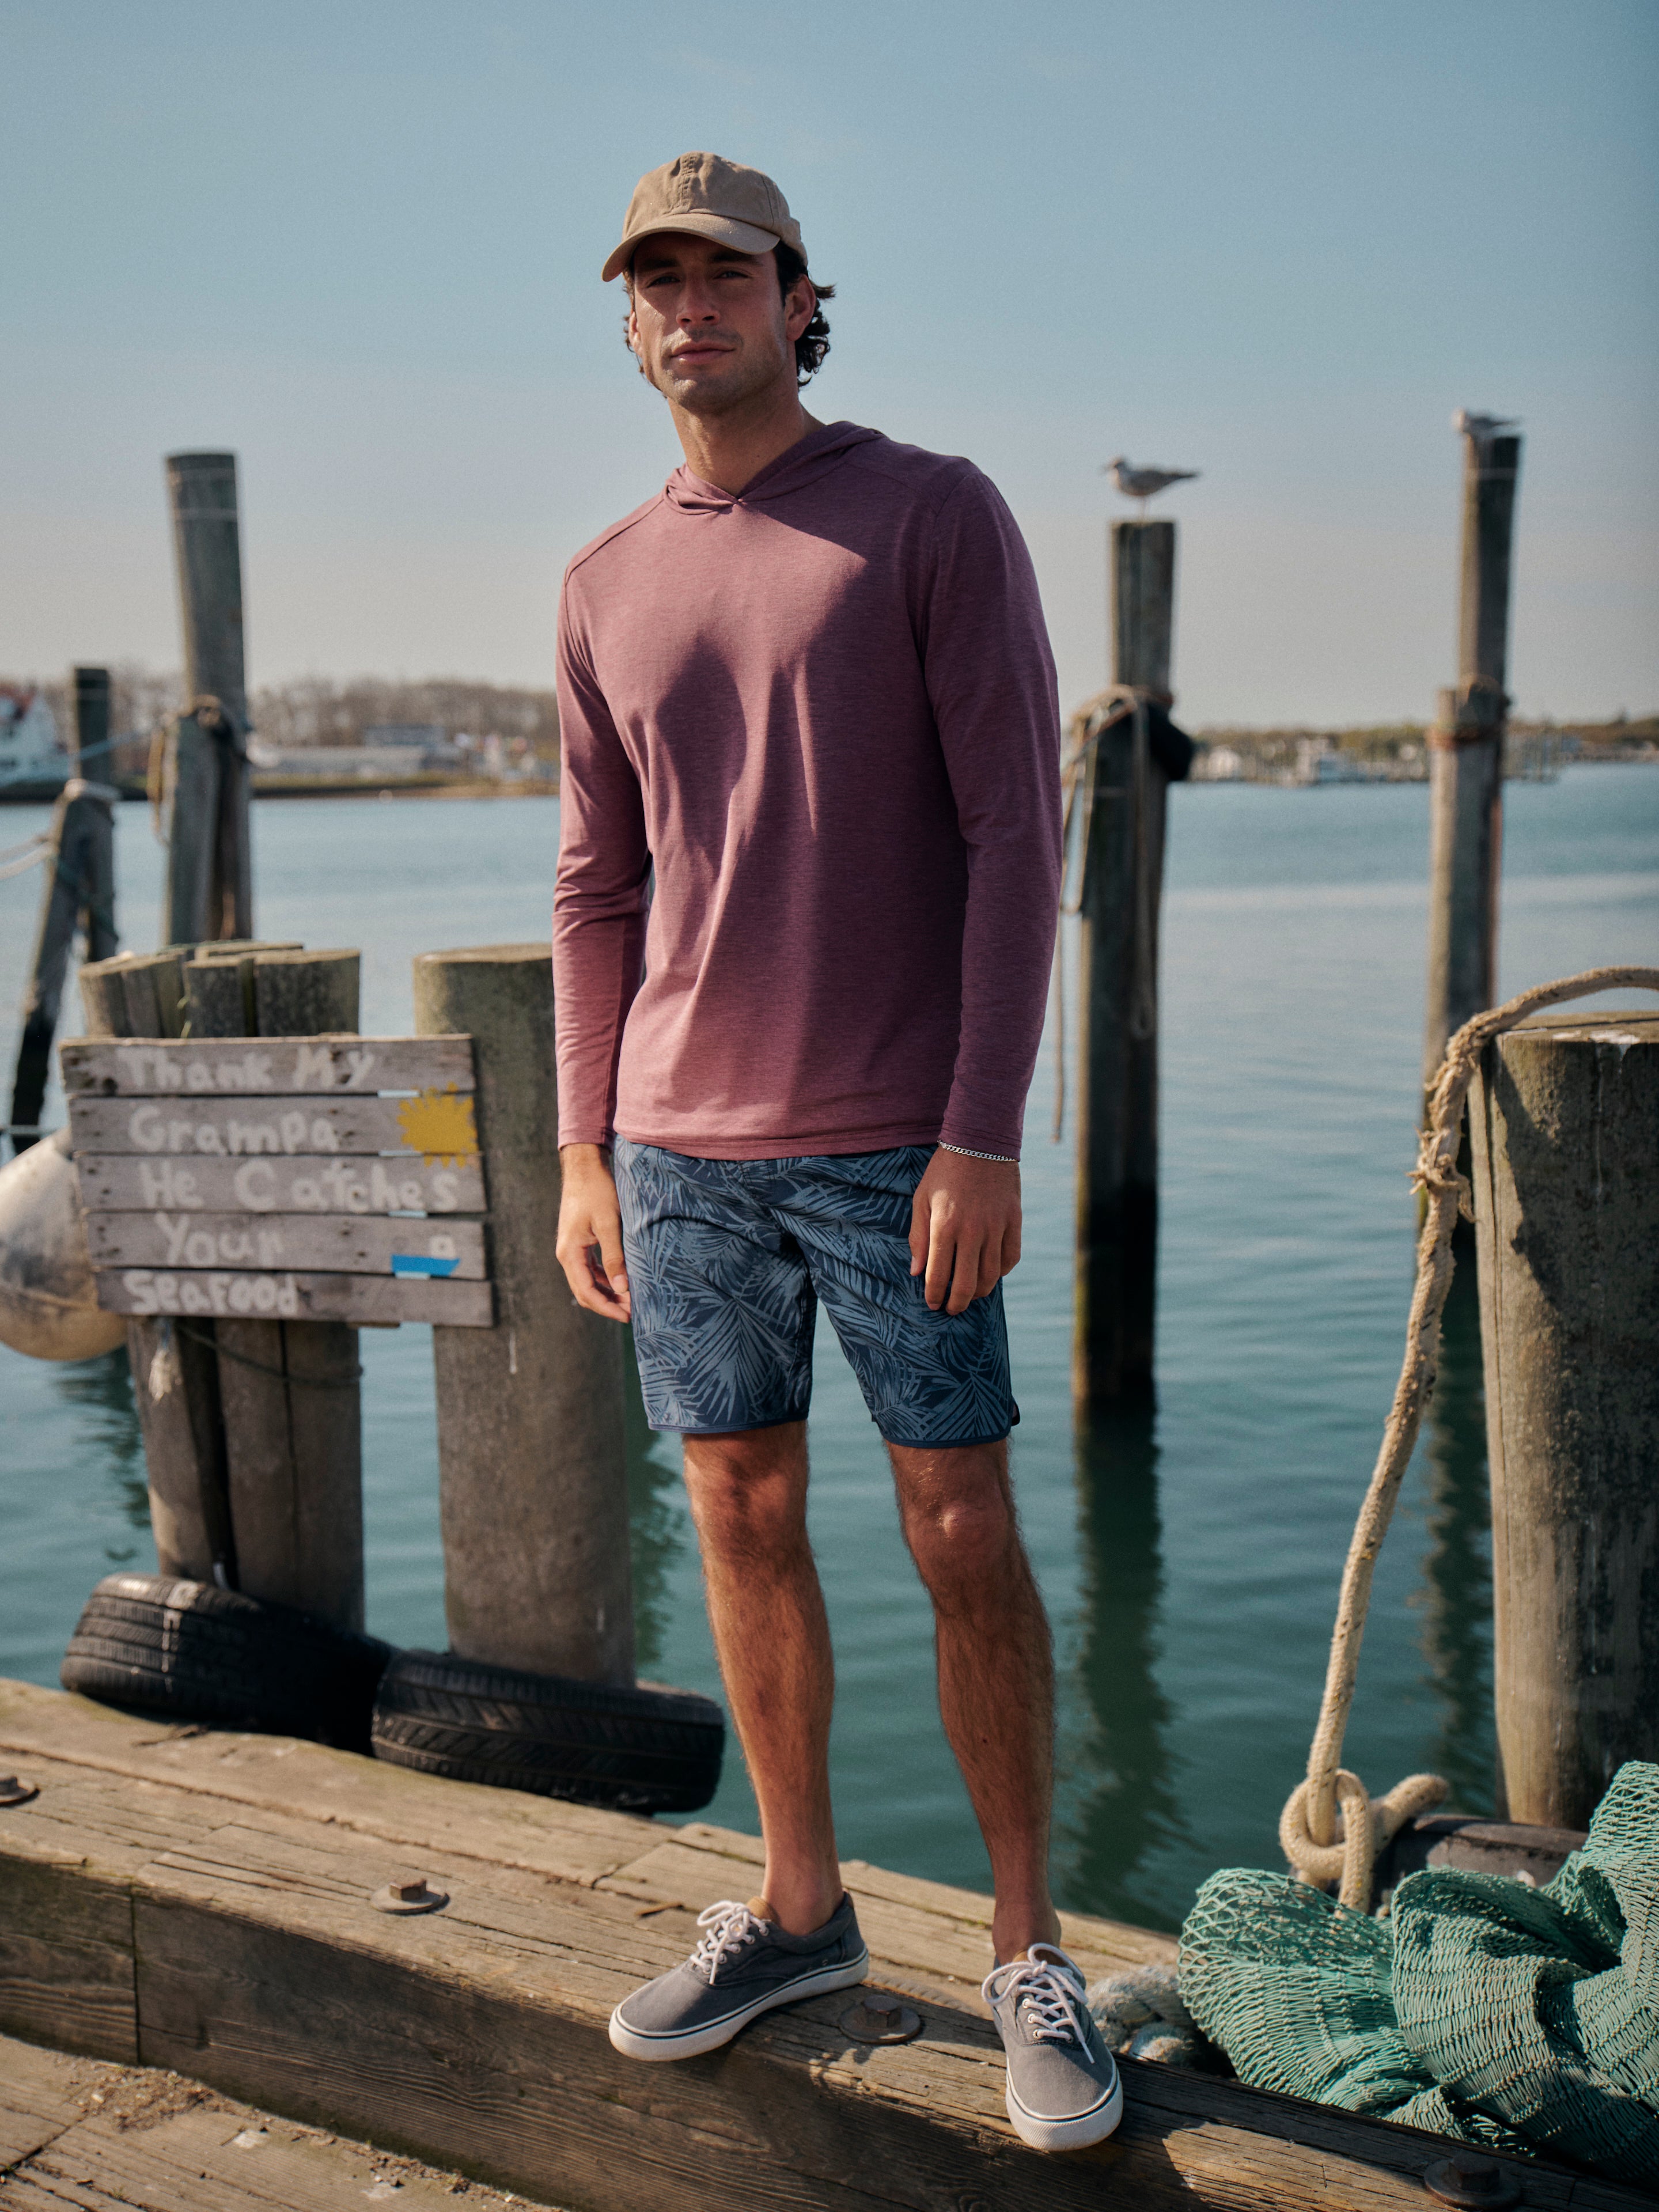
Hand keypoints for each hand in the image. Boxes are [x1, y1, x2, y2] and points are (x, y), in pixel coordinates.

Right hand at [555, 1143, 631, 1320]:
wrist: (585, 1167)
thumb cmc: (598, 1191)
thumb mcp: (609, 1224)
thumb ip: (614, 1257)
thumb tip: (623, 1288)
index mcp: (569, 1253)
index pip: (586, 1292)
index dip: (607, 1307)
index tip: (628, 1316)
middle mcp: (566, 1254)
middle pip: (585, 1291)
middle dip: (608, 1304)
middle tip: (633, 1312)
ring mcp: (571, 1249)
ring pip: (587, 1281)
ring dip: (607, 1292)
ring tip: (631, 1299)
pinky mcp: (578, 1243)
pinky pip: (589, 1269)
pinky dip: (605, 1279)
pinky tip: (622, 1281)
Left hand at [908, 1148, 1020, 1316]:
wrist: (980, 1142)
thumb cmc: (944, 1171)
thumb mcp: (921, 1199)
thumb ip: (918, 1237)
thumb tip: (917, 1272)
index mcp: (944, 1226)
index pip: (938, 1275)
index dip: (934, 1296)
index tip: (932, 1304)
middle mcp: (971, 1231)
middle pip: (967, 1284)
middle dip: (957, 1303)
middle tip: (951, 1309)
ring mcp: (996, 1227)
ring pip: (991, 1276)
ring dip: (980, 1292)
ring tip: (970, 1295)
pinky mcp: (1013, 1221)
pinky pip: (1010, 1258)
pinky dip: (1001, 1271)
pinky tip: (991, 1273)